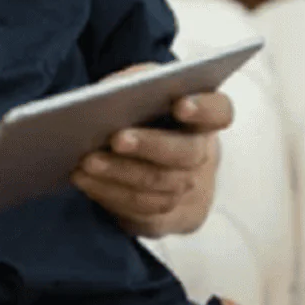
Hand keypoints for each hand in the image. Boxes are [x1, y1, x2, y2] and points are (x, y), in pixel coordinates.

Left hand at [72, 63, 232, 236]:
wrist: (146, 159)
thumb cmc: (137, 115)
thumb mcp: (134, 90)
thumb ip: (129, 86)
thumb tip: (104, 97)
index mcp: (201, 119)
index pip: (219, 111)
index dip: (204, 109)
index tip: (180, 105)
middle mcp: (202, 156)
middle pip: (186, 153)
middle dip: (148, 146)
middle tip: (115, 139)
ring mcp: (191, 191)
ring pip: (162, 187)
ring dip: (120, 175)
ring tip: (86, 162)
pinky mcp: (170, 218)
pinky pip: (145, 214)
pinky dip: (111, 196)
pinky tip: (85, 181)